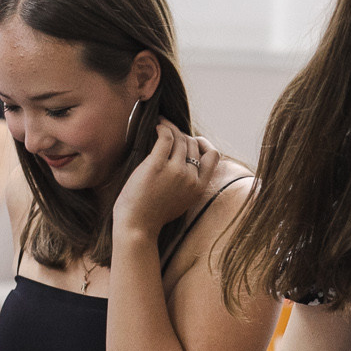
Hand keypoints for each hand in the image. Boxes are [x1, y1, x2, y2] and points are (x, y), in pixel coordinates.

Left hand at [112, 122, 218, 238]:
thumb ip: (189, 185)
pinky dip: (163, 127)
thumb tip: (187, 163)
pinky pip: (166, 137)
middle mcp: (190, 178)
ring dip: (171, 127)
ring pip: (180, 138)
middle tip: (170, 132)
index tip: (191, 141)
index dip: (204, 144)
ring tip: (161, 124)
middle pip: (193, 144)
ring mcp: (175, 171)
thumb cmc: (153, 216)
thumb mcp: (181, 202)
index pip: (213, 156)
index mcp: (199, 188)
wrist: (137, 226)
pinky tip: (156, 126)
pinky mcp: (157, 165)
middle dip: (183, 135)